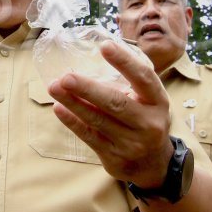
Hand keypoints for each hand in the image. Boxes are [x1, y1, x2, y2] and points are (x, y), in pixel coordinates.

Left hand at [48, 40, 171, 187]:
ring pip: (98, 120)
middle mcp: (147, 123)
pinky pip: (89, 137)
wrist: (153, 164)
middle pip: (116, 103)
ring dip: (74, 103)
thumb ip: (131, 82)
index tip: (104, 46)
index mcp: (157, 101)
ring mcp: (131, 142)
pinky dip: (73, 122)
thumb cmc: (146, 120)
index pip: (143, 78)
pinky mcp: (114, 157)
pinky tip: (59, 108)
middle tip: (66, 77)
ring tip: (54, 87)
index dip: (124, 62)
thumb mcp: (150, 101)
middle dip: (88, 89)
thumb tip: (97, 52)